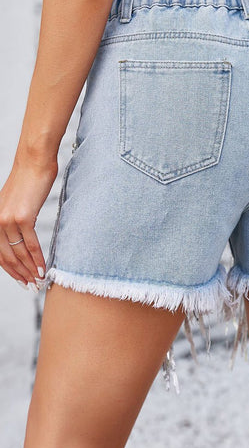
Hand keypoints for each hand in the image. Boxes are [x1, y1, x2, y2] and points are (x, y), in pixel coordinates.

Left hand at [0, 156, 57, 291]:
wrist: (35, 161)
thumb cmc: (30, 179)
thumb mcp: (17, 203)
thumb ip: (16, 221)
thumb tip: (24, 238)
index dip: (11, 271)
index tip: (23, 281)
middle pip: (7, 257)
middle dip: (20, 275)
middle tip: (32, 286)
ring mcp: (8, 220)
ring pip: (18, 253)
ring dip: (29, 270)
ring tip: (39, 281)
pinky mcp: (22, 217)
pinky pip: (30, 244)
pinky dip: (37, 258)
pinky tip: (43, 267)